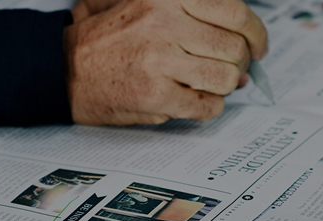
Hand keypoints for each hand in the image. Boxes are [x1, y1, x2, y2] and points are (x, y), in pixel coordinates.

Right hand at [65, 0, 267, 124]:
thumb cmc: (109, 38)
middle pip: (235, 48)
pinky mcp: (156, 94)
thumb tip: (246, 43)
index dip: (256, 33)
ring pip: (227, 79)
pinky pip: (207, 106)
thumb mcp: (149, 5)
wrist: (64, 68)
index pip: (235, 11)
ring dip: (223, 87)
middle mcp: (166, 23)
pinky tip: (191, 100)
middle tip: (232, 70)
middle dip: (240, 64)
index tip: (258, 45)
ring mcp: (161, 60)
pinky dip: (207, 108)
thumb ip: (195, 15)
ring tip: (205, 84)